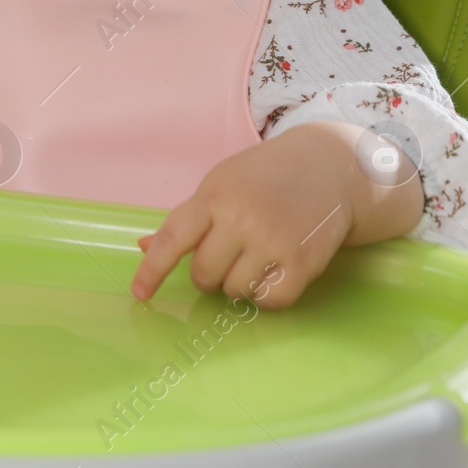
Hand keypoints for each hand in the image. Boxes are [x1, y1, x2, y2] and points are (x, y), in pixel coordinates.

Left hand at [129, 120, 422, 308]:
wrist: (328, 167)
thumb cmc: (263, 177)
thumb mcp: (219, 185)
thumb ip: (185, 220)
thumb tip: (144, 247)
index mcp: (214, 197)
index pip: (173, 239)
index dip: (152, 270)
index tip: (139, 293)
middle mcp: (242, 219)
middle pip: (204, 274)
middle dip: (208, 274)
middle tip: (226, 256)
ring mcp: (274, 241)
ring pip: (235, 290)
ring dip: (239, 283)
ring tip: (255, 257)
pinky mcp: (304, 263)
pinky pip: (270, 301)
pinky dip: (267, 294)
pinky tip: (274, 270)